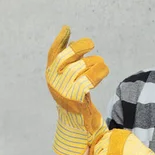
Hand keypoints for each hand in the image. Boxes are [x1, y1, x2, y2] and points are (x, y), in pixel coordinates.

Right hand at [45, 25, 108, 154]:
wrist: (76, 125)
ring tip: (100, 65)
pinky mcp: (76, 96)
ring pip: (82, 65)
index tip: (67, 28)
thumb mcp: (70, 78)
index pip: (53, 53)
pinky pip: (90, 77)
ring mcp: (63, 89)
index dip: (60, 40)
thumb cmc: (75, 97)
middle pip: (67, 56)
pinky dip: (100, 72)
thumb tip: (73, 40)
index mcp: (51, 75)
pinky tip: (103, 71)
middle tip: (91, 44)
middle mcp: (54, 81)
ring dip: (95, 62)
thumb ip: (71, 61)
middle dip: (80, 46)